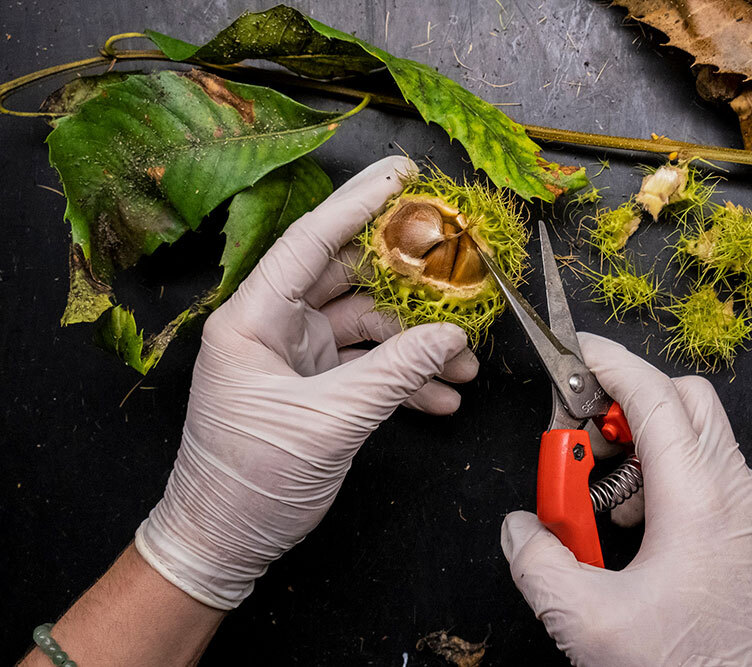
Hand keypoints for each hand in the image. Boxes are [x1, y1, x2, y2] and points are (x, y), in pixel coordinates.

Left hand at [135, 156, 478, 609]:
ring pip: (367, 329)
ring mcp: (295, 357)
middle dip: (408, 287)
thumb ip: (395, 373)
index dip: (358, 204)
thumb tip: (451, 337)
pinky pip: (367, 367)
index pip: (310, 242)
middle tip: (458, 271)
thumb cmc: (250, 482)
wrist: (224, 543)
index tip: (401, 174)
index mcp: (253, 320)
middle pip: (349, 281)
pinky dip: (403, 380)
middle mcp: (273, 327)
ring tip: (462, 366)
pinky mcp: (314, 388)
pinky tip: (440, 398)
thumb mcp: (331, 422)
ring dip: (416, 346)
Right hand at [501, 333, 751, 665]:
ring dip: (649, 454)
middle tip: (589, 440)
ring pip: (703, 444)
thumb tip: (521, 528)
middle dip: (631, 405)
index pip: (654, 395)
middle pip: (687, 403)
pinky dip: (674, 486)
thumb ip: (537, 561)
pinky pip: (716, 482)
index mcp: (702, 498)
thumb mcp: (586, 621)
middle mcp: (739, 495)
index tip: (576, 352)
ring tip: (612, 507)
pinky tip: (646, 537)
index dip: (608, 363)